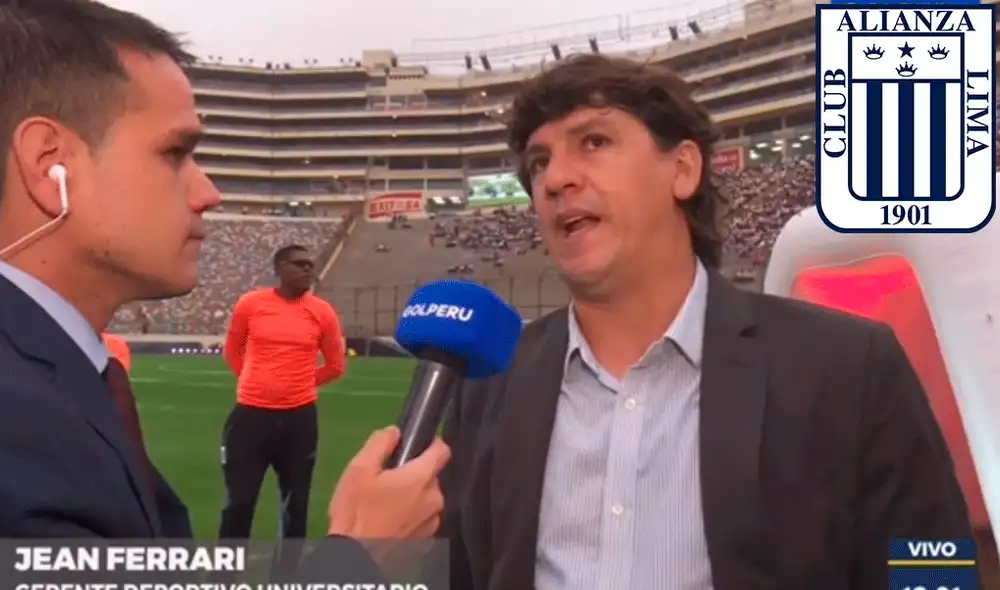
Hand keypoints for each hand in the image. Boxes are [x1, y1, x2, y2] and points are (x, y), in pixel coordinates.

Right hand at [328, 426, 450, 540]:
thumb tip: (394, 431)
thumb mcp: (359, 470)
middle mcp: (434, 498)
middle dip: (413, 474)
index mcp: (421, 478)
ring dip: (413, 496)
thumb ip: (380, 444)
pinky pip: (423, 517)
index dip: (431, 443)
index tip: (416, 446)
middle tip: (387, 481)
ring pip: (427, 498)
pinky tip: (390, 521)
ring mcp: (432, 521)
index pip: (443, 450)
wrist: (358, 557)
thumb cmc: (357, 511)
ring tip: (386, 504)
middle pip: (431, 476)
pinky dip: (411, 515)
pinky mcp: (426, 539)